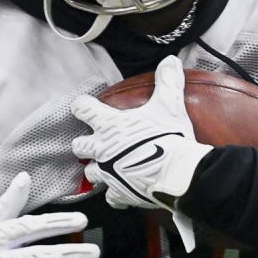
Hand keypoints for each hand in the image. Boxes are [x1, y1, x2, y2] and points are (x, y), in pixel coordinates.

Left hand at [70, 55, 212, 251]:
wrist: (178, 174)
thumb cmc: (169, 138)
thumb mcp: (169, 106)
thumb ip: (167, 82)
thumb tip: (171, 60)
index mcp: (109, 126)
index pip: (82, 109)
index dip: (81, 106)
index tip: (82, 105)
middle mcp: (102, 149)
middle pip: (79, 146)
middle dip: (84, 144)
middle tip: (94, 142)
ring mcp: (108, 173)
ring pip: (90, 172)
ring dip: (97, 169)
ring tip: (107, 168)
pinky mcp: (119, 192)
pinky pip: (111, 197)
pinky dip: (115, 194)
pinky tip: (123, 191)